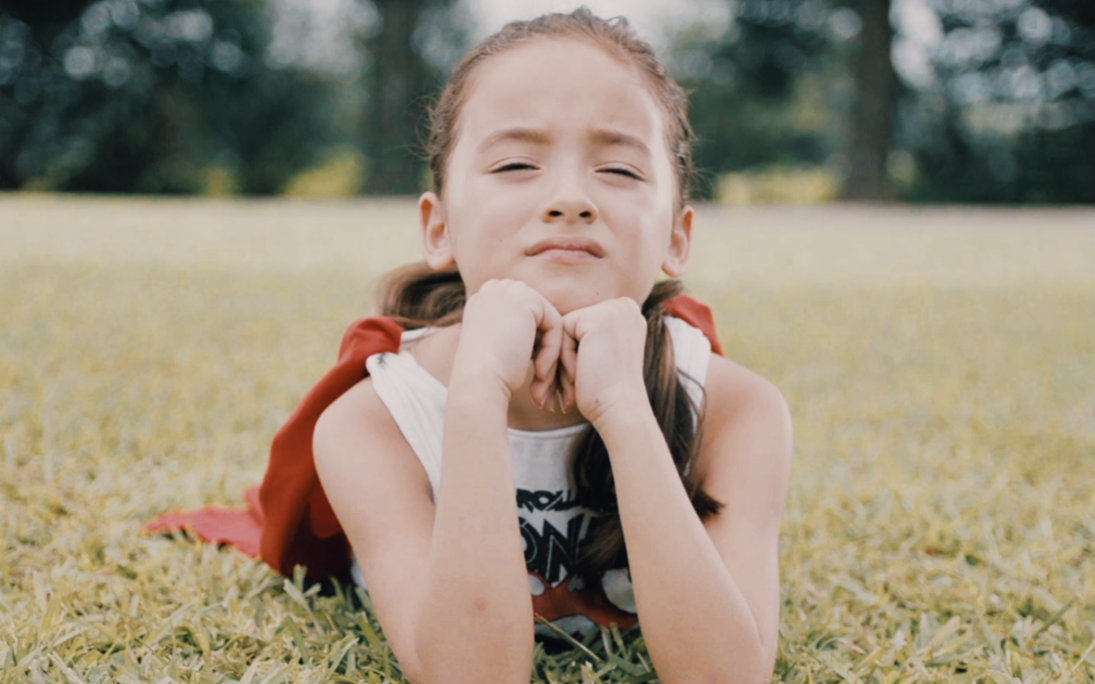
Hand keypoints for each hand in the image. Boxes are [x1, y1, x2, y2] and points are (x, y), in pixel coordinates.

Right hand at [452, 279, 566, 410]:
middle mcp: (492, 289)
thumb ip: (517, 333)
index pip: (522, 319)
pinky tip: (539, 373)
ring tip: (540, 380)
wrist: (477, 383)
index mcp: (482, 301)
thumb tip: (540, 332)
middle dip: (542, 349)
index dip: (530, 347)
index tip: (527, 374)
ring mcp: (508, 290)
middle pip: (536, 317)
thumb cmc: (486, 377)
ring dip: (548, 353)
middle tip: (539, 379)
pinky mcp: (527, 298)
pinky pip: (555, 325)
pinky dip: (552, 352)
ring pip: (548, 322)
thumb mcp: (500, 349)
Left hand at [559, 298, 649, 427]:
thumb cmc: (608, 392)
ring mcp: (613, 310)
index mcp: (628, 312)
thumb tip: (562, 327)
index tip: (582, 381)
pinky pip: (561, 334)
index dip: (576, 356)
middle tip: (567, 390)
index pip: (583, 327)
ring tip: (569, 389)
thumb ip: (588, 336)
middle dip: (566, 360)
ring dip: (562, 363)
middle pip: (573, 328)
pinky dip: (564, 359)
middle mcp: (624, 307)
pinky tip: (578, 376)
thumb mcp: (602, 356)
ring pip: (564, 332)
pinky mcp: (597, 318)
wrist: (620, 411)